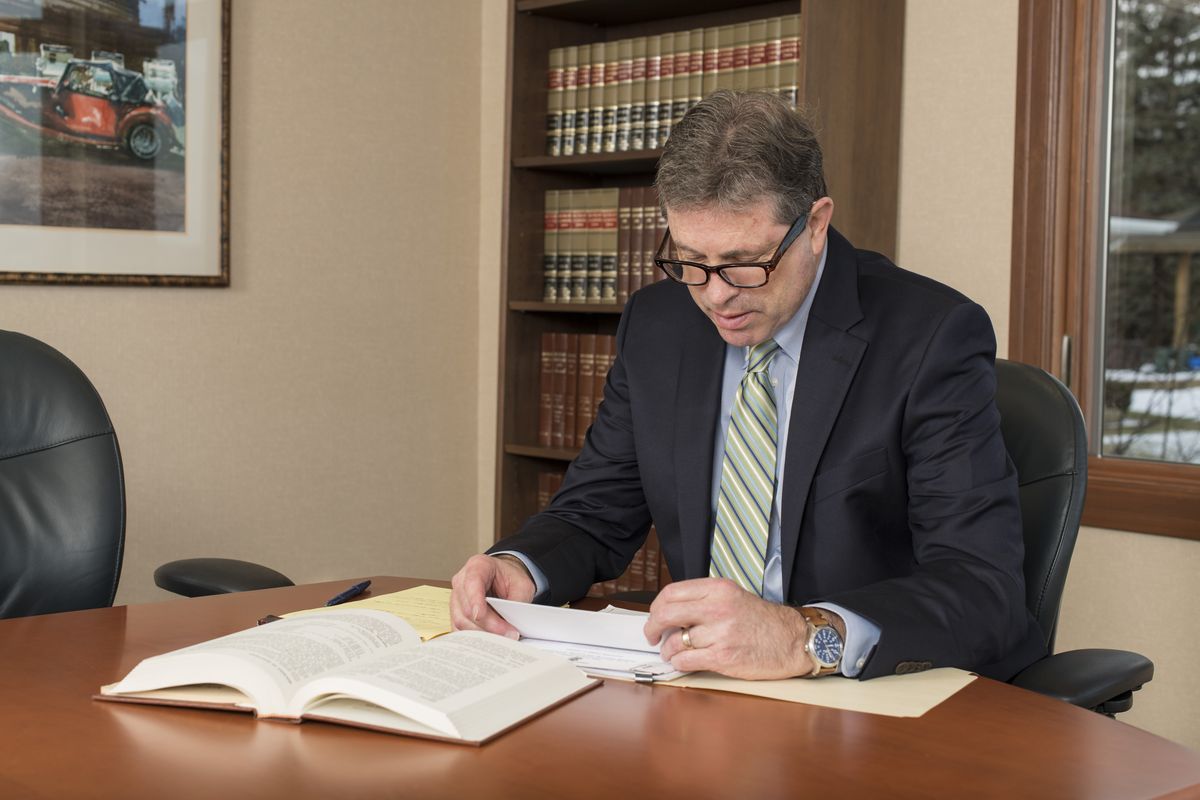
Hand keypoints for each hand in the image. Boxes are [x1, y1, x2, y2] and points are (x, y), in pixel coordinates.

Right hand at [449, 554, 535, 637]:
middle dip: (487, 624)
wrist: (504, 578)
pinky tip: (489, 641)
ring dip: (481, 633)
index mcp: (478, 566)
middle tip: (508, 634)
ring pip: (461, 620)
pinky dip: (474, 636)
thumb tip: (511, 623)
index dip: (475, 601)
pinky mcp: (456, 612)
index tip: (479, 616)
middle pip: (466, 607)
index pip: (472, 583)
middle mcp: (462, 580)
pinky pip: (459, 628)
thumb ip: (517, 601)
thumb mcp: (522, 585)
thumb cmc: (510, 578)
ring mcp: (456, 597)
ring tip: (502, 639)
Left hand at [643, 577, 811, 679]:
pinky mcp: (723, 657)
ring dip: (669, 650)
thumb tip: (670, 613)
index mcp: (717, 589)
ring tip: (674, 652)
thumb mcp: (733, 597)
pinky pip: (686, 661)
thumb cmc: (762, 621)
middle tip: (651, 636)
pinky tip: (685, 662)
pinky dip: (679, 663)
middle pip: (666, 614)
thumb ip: (703, 600)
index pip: (672, 593)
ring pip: (675, 642)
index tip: (654, 615)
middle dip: (652, 628)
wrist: (792, 640)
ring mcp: (720, 633)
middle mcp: (717, 608)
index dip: (656, 606)